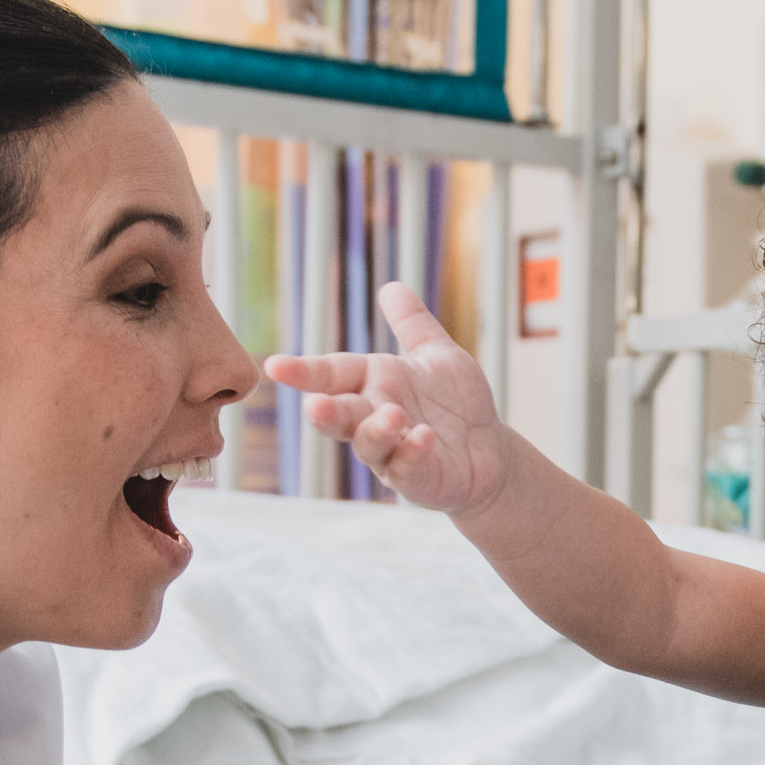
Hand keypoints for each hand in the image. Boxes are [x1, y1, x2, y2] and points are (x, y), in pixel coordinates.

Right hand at [266, 285, 517, 516]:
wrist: (490, 451)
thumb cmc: (457, 404)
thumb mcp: (438, 356)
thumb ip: (413, 325)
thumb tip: (391, 286)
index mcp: (373, 383)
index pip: (332, 374)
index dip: (304, 371)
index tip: (274, 365)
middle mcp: (373, 418)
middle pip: (341, 415)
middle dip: (326, 413)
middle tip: (316, 407)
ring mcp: (391, 452)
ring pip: (369, 444)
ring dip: (375, 431)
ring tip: (392, 415)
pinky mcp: (416, 478)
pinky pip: (406, 468)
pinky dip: (411, 452)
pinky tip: (423, 437)